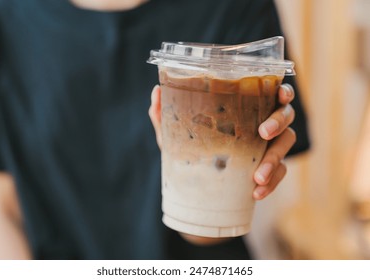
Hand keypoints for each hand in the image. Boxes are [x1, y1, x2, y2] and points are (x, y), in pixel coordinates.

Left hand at [149, 84, 295, 199]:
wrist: (196, 182)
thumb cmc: (192, 146)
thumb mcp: (176, 133)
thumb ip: (165, 113)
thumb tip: (156, 91)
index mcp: (246, 107)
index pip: (271, 92)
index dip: (282, 91)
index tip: (280, 95)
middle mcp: (264, 122)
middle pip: (286, 115)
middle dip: (278, 122)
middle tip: (263, 133)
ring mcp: (271, 145)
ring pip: (287, 144)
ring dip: (275, 159)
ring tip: (257, 176)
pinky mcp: (271, 168)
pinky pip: (281, 173)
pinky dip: (271, 183)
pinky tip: (256, 193)